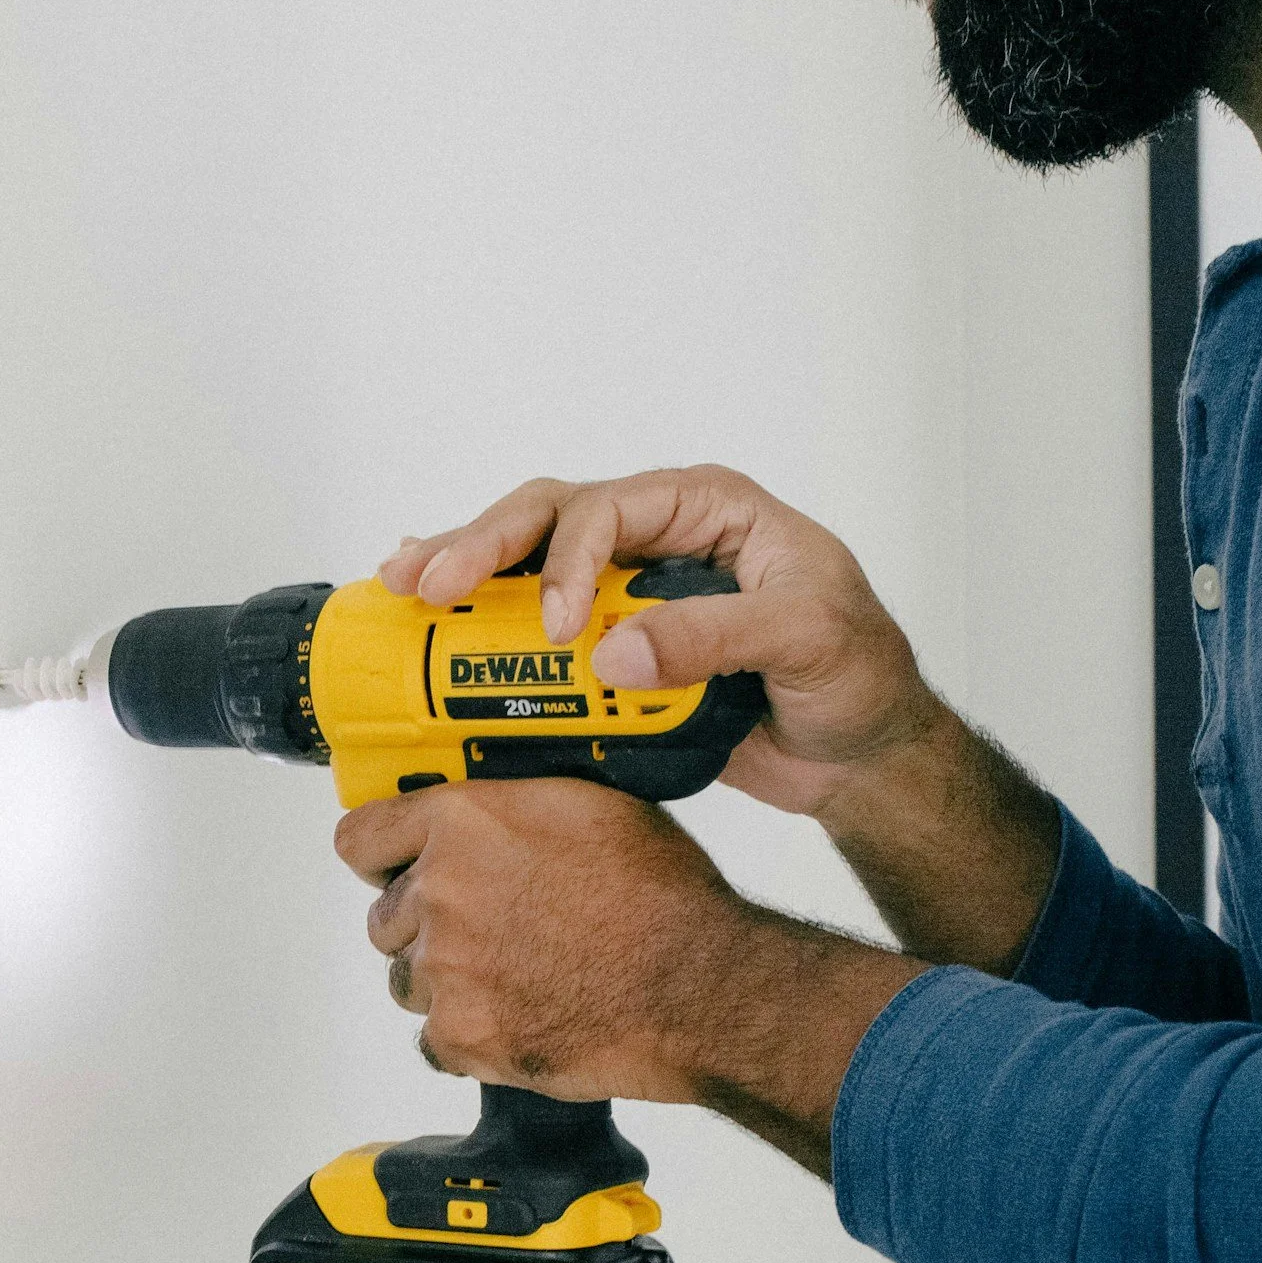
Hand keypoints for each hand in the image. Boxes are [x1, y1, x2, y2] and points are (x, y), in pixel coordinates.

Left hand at [333, 778, 924, 1172]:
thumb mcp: (590, 805)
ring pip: (409, 982)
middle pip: (386, 919)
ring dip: (448, 983)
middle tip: (491, 932)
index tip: (391, 867)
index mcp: (462, 823)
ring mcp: (444, 970)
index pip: (361, 837)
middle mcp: (438, 893)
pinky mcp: (460, 1037)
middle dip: (427, 926)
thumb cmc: (662, 898)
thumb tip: (487, 809)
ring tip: (516, 978)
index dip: (381, 855)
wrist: (696, 988)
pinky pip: (434, 1042)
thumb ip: (512, 806)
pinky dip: (469, 1039)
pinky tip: (521, 1018)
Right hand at [379, 467, 1061, 973]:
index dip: (566, 559)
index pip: (611, 508)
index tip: (556, 628)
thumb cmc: (858, 677)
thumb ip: (716, 638)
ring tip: (401, 588)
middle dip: (481, 545)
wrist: (860, 754)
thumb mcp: (807, 640)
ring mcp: (629, 593)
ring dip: (465, 575)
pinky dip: (484, 623)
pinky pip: (535, 625)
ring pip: (529, 564)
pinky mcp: (612, 649)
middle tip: (425, 580)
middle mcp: (658, 539)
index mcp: (707, 510)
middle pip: (549, 518)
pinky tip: (434, 626)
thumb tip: (612, 656)